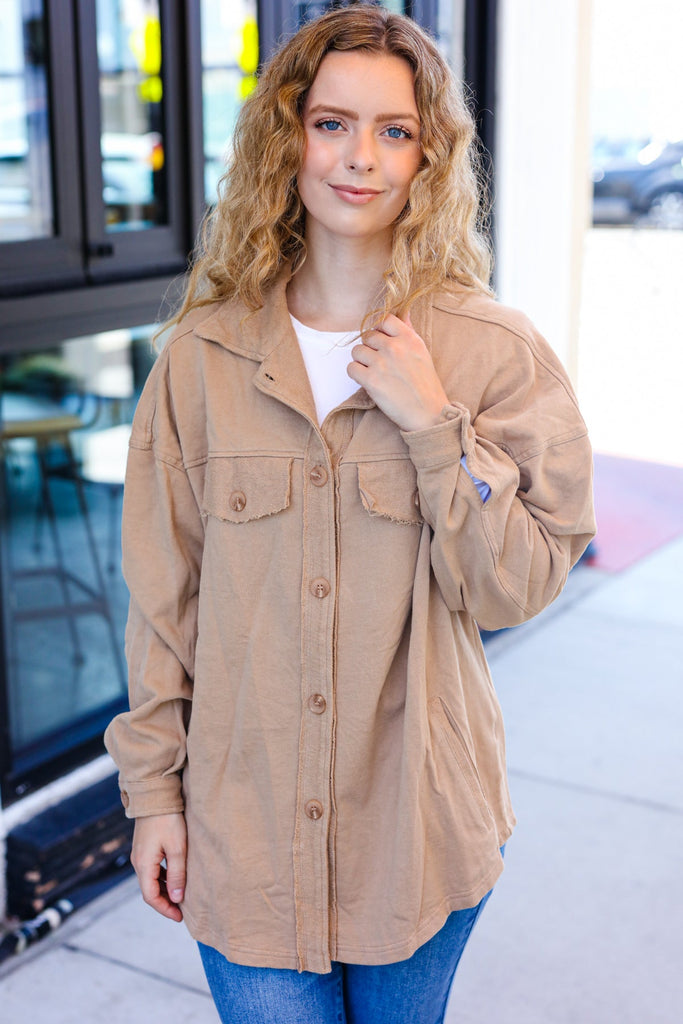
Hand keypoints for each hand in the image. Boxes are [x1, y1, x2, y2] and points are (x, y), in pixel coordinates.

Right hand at [130, 813, 186, 921]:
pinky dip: (163, 878)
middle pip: (150, 890)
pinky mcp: (145, 847)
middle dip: (165, 902)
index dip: (165, 909)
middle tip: (183, 910)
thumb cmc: (169, 820)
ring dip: (165, 890)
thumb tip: (177, 899)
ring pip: (151, 880)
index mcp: (143, 865)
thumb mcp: (178, 848)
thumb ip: (177, 875)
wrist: (156, 795)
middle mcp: (138, 862)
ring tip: (182, 896)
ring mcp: (140, 854)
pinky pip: (152, 869)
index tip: (180, 916)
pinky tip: (176, 878)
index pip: (151, 896)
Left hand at [347, 314, 448, 431]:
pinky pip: (351, 368)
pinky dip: (356, 375)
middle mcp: (394, 347)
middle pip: (367, 336)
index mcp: (409, 338)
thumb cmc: (426, 385)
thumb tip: (402, 312)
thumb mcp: (422, 352)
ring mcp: (381, 363)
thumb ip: (408, 332)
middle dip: (370, 348)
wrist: (428, 413)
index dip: (380, 330)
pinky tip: (367, 381)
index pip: (384, 319)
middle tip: (378, 362)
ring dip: (361, 361)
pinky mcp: (371, 380)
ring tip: (373, 372)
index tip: (382, 342)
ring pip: (356, 351)